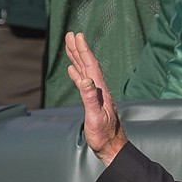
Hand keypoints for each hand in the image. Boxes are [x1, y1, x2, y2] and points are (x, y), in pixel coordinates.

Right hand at [65, 32, 126, 165]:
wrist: (111, 147)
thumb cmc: (104, 135)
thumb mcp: (95, 117)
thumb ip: (89, 98)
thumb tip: (84, 79)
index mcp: (99, 90)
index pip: (90, 66)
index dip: (83, 50)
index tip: (77, 36)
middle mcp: (98, 90)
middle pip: (87, 65)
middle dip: (79, 49)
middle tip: (70, 35)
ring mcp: (96, 95)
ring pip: (85, 72)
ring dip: (77, 58)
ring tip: (70, 46)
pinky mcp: (93, 102)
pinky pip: (83, 83)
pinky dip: (77, 74)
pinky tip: (73, 70)